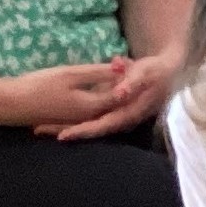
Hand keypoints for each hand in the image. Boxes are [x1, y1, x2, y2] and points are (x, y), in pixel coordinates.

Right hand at [0, 62, 124, 130]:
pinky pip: (90, 109)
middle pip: (113, 100)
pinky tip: (94, 85)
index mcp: (94, 106)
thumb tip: (124, 68)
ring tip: (112, 72)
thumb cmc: (39, 86)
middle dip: (121, 84)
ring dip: (109, 90)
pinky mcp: (67, 120)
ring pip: (102, 105)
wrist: (9, 104)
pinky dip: (96, 96)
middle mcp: (90, 117)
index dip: (129, 77)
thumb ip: (98, 72)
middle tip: (125, 65)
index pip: (122, 93)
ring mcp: (78, 121)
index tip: (131, 62)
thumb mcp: (70, 74)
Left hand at [46, 48, 181, 140]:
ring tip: (39, 127)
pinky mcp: (112, 112)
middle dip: (66, 130)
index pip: (103, 125)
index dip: (83, 131)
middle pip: (92, 129)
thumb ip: (132, 83)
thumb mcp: (145, 73)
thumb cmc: (155, 71)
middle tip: (38, 131)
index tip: (61, 135)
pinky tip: (56, 118)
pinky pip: (91, 119)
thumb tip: (118, 95)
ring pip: (89, 126)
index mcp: (130, 113)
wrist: (167, 72)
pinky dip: (74, 120)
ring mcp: (117, 117)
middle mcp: (122, 120)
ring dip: (66, 126)